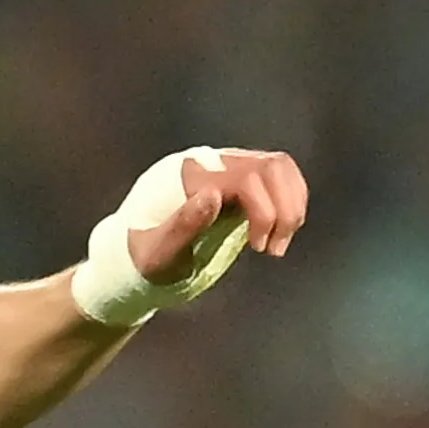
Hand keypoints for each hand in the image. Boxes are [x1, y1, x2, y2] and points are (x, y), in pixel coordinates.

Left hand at [127, 146, 306, 278]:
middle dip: (285, 207)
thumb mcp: (158, 253)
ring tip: (278, 245)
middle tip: (274, 250)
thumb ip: (183, 225)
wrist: (136, 260)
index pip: (248, 177)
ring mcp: (229, 171)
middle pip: (272, 166)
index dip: (264, 211)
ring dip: (292, 204)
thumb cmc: (143, 261)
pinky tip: (278, 234)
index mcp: (192, 176)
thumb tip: (213, 195)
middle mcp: (214, 165)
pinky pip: (278, 180)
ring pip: (280, 169)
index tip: (260, 247)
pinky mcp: (240, 184)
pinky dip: (289, 204)